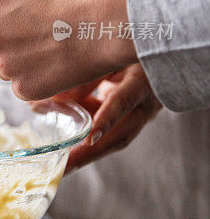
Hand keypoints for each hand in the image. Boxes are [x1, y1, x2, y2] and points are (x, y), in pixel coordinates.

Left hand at [44, 64, 161, 171]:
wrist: (160, 57)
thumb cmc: (130, 52)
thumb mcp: (110, 56)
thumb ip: (87, 75)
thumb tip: (57, 98)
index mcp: (142, 82)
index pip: (124, 101)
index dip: (108, 119)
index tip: (91, 138)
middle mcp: (145, 104)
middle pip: (120, 136)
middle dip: (91, 154)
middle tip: (65, 166)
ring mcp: (140, 115)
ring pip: (114, 138)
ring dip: (87, 153)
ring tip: (62, 164)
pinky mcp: (130, 119)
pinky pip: (109, 132)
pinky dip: (87, 137)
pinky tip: (66, 144)